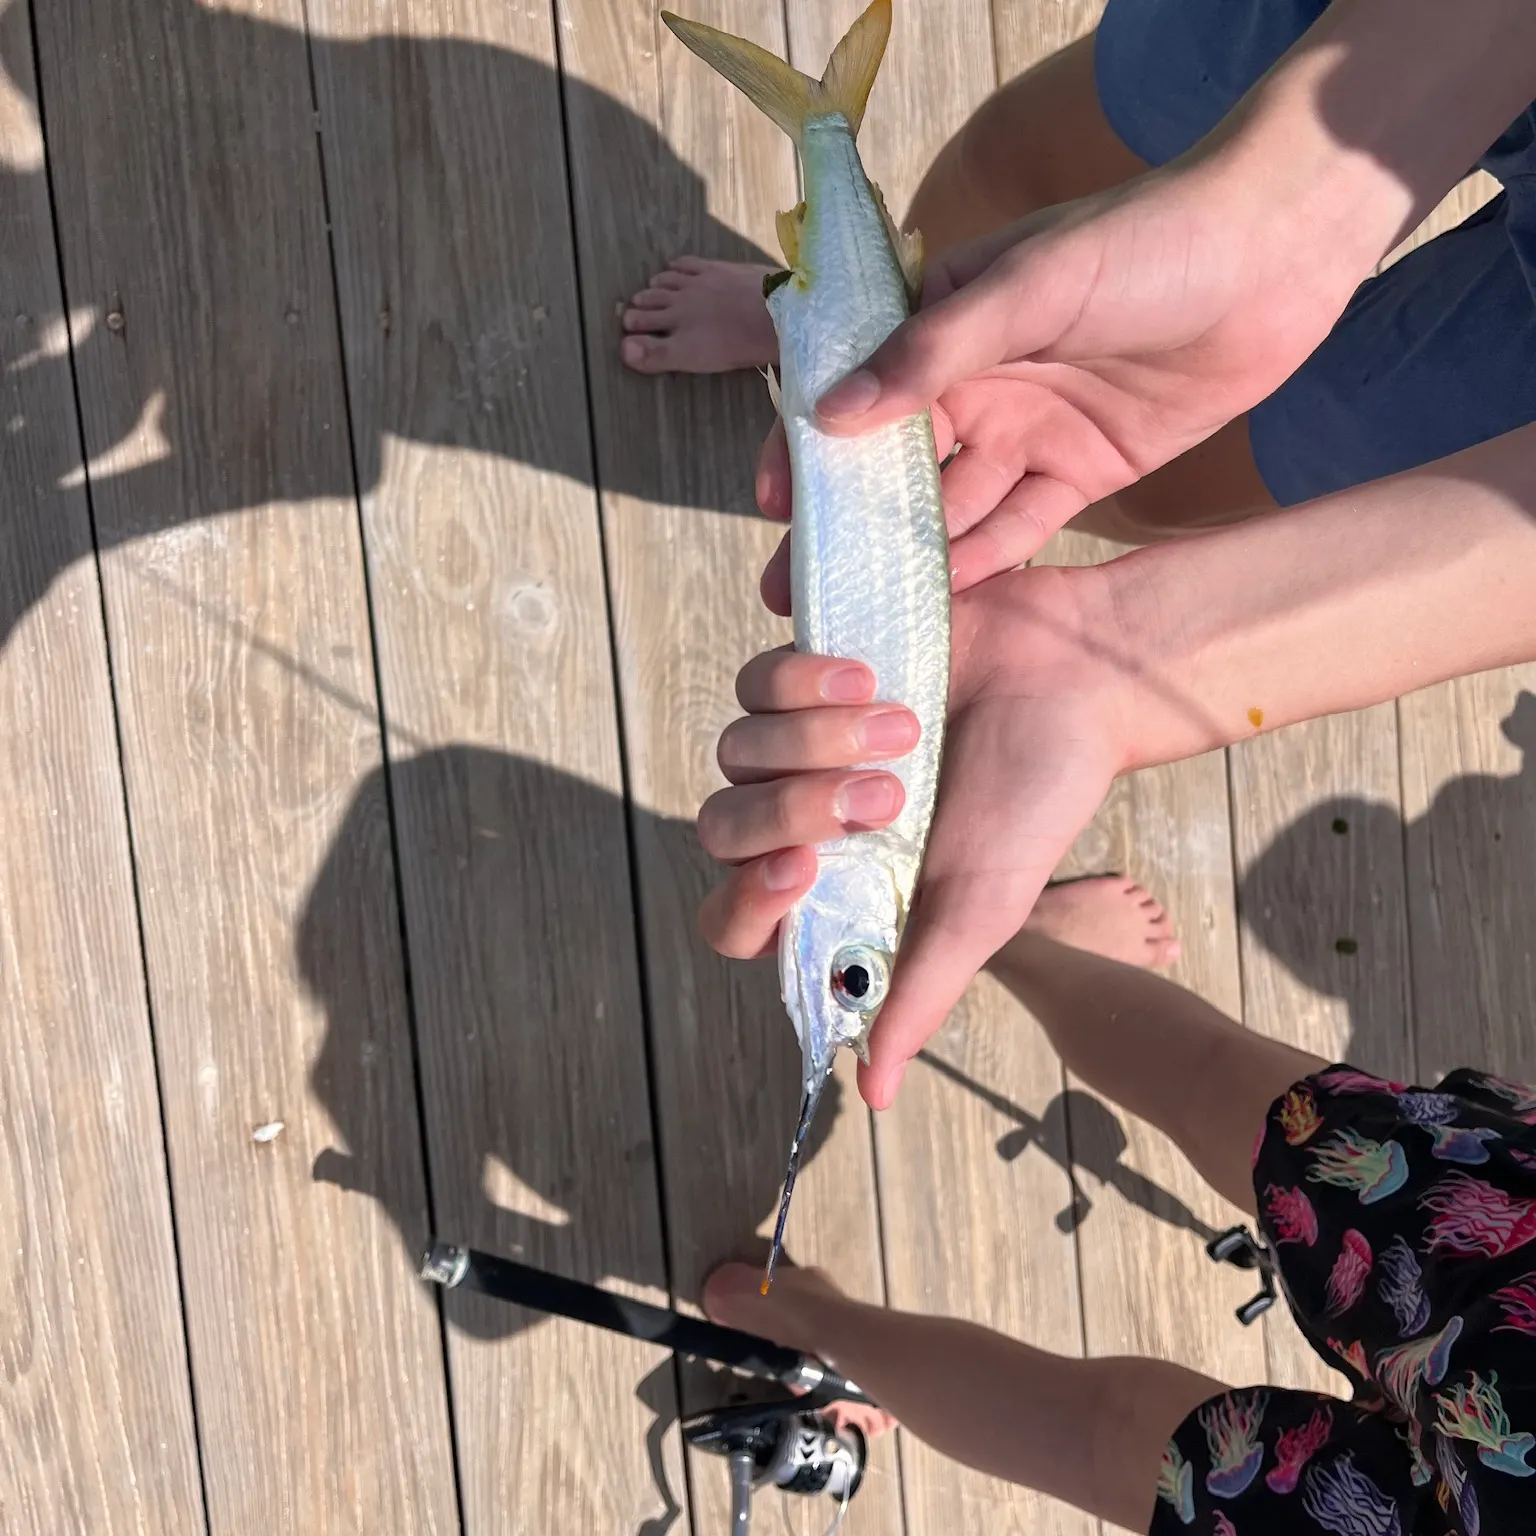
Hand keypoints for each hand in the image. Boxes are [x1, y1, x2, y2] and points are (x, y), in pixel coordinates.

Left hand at [697, 563, 1129, 1107]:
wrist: (1072, 680)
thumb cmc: (1032, 801)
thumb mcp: (980, 910)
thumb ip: (918, 992)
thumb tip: (875, 1094)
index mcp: (835, 886)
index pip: (735, 921)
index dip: (745, 907)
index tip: (800, 871)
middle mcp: (804, 818)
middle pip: (724, 828)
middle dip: (795, 808)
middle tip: (890, 793)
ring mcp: (800, 742)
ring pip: (736, 749)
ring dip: (814, 738)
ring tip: (906, 725)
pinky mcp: (810, 672)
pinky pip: (759, 679)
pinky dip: (805, 678)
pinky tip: (874, 674)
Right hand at [753, 154, 1377, 607]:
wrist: (1275, 258)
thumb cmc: (1144, 246)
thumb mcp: (1028, 287)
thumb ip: (931, 354)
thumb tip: (830, 412)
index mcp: (946, 324)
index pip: (857, 393)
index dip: (808, 448)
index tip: (772, 503)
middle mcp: (977, 384)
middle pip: (896, 467)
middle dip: (848, 525)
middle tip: (797, 588)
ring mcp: (1028, 431)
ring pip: (953, 506)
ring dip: (909, 555)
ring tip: (861, 608)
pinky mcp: (1082, 472)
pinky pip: (1021, 526)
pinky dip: (986, 560)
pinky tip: (946, 598)